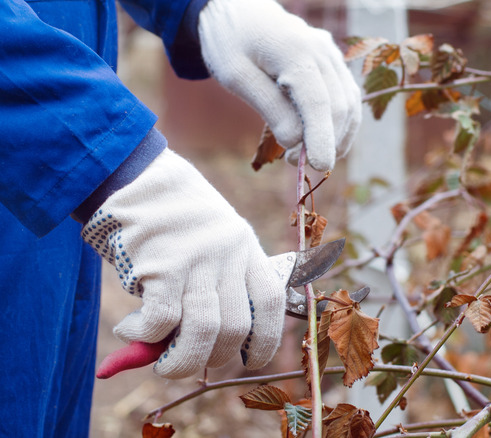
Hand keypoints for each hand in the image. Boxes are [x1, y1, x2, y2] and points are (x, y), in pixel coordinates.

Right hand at [82, 149, 285, 378]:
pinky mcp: (161, 266)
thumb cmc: (172, 217)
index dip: (266, 339)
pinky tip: (131, 330)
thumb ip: (214, 286)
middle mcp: (227, 253)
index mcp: (246, 246)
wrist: (134, 175)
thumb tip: (201, 349)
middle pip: (235, 327)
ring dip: (180, 361)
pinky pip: (161, 321)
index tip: (250, 361)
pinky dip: (144, 336)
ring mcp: (196, 259)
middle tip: (187, 361)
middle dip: (212, 358)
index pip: (270, 301)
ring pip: (203, 331)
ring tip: (160, 363)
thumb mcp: (210, 241)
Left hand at [198, 0, 361, 170]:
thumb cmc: (230, 43)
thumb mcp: (235, 76)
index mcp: (296, 51)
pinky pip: (347, 96)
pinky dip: (340, 122)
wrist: (236, 10)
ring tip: (311, 156)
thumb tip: (295, 142)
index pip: (319, 103)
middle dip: (326, 141)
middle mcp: (322, 51)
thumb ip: (268, 107)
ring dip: (338, 136)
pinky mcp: (333, 62)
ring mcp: (331, 55)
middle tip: (296, 163)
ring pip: (350, 103)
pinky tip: (324, 139)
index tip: (319, 167)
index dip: (322, 138)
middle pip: (339, 106)